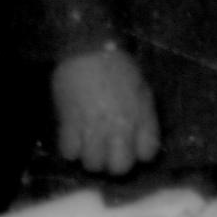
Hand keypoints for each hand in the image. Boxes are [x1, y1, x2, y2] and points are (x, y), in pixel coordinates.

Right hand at [52, 48, 159, 175]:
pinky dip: (70, 149)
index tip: (130, 147)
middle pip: (120, 167)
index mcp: (141, 116)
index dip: (138, 153)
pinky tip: (73, 137)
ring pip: (93, 164)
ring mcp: (94, 128)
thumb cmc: (117, 65)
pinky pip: (69, 152)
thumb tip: (140, 137)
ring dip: (90, 157)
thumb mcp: (141, 88)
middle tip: (107, 151)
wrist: (88, 49)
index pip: (147, 153)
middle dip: (113, 163)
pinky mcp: (70, 124)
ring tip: (88, 144)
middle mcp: (120, 127)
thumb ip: (142, 115)